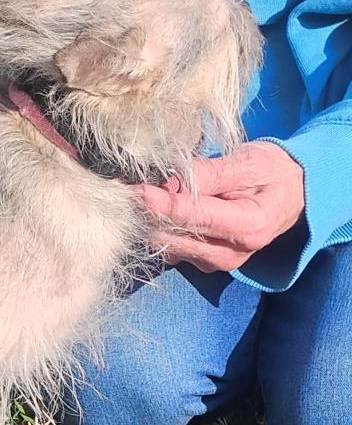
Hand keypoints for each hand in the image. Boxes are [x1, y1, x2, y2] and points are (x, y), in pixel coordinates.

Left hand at [135, 141, 304, 272]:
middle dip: (151, 212)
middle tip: (131, 186)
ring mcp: (216, 262)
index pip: (194, 218)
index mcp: (249, 226)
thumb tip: (167, 180)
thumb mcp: (246, 163)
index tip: (135, 190)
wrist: (292, 193)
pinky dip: (159, 228)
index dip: (161, 204)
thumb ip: (207, 174)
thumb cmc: (271, 172)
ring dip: (152, 221)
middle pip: (176, 236)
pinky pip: (171, 247)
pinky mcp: (203, 262)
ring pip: (168, 244)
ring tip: (144, 193)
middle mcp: (232, 253)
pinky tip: (156, 209)